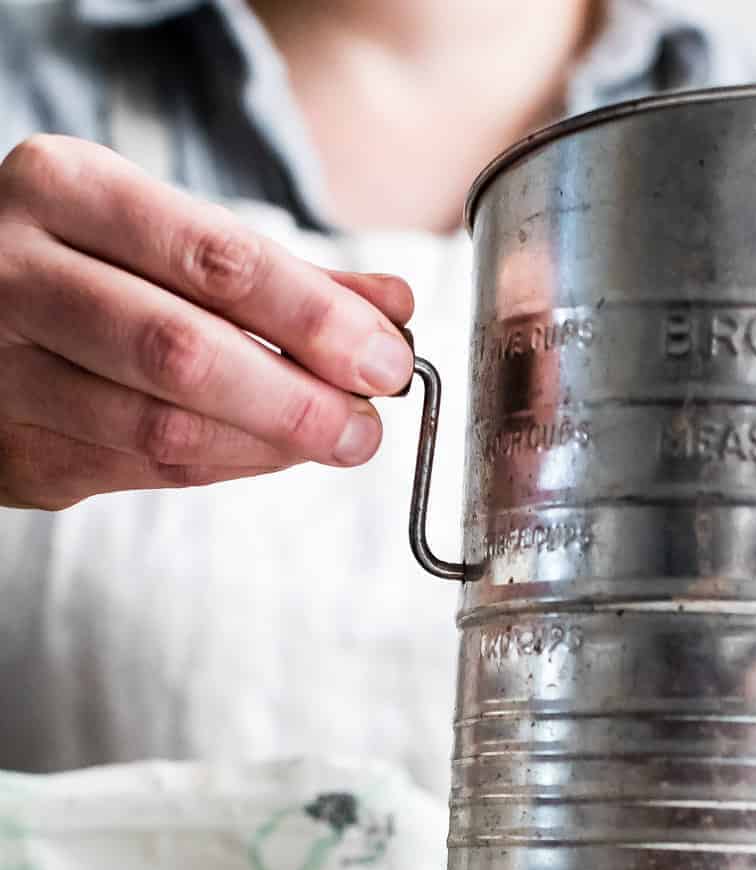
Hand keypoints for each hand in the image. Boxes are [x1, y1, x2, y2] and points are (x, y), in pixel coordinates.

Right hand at [0, 134, 414, 509]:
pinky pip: (140, 470)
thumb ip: (276, 274)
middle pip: (185, 351)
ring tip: (333, 441)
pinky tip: (267, 452)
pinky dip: (222, 465)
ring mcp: (3, 367)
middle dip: (297, 399)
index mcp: (66, 189)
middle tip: (364, 426)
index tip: (387, 357)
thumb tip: (393, 310)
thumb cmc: (75, 264)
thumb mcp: (159, 234)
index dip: (315, 318)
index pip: (217, 259)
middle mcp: (19, 271)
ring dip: (267, 444)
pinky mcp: (12, 448)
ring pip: (162, 427)